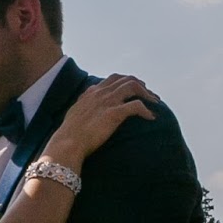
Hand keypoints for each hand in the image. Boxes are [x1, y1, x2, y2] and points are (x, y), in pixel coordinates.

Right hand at [43, 73, 157, 169]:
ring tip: (155, 103)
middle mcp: (101, 93)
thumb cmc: (68, 135)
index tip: (136, 89)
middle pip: (126, 79)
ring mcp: (108, 102)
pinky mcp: (114, 113)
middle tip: (150, 96)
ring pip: (133, 86)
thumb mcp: (74, 114)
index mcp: (92, 93)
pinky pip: (136, 106)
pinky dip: (146, 110)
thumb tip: (85, 103)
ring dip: (147, 94)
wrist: (67, 144)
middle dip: (141, 85)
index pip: (113, 79)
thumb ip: (82, 105)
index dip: (127, 81)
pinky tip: (151, 118)